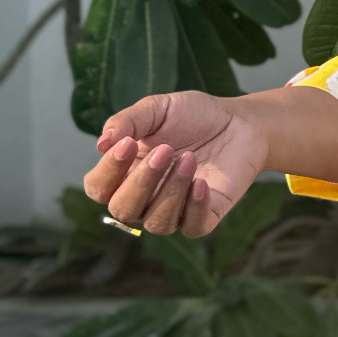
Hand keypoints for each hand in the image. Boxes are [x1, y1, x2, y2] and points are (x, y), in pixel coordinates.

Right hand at [84, 92, 266, 237]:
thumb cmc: (194, 115)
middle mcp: (146, 196)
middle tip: (165, 150)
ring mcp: (175, 209)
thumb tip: (101, 144)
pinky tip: (201, 183)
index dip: (107, 171)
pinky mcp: (206, 214)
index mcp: (126, 171)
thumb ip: (127, 121)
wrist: (239, 121)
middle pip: (123, 210)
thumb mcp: (157, 109)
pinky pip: (193, 228)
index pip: (98, 188)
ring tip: (189, 158)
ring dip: (170, 191)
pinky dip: (195, 208)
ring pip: (157, 223)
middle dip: (140, 182)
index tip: (128, 143)